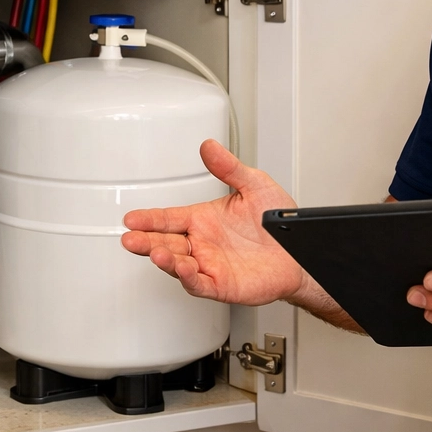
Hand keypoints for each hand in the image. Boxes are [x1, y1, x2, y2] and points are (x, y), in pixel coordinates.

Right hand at [121, 140, 308, 305]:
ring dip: (165, 260)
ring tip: (155, 252)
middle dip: (146, 242)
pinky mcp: (223, 284)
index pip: (168, 218)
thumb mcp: (255, 185)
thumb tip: (208, 147)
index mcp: (204, 220)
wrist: (301, 253)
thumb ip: (229, 168)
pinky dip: (189, 277)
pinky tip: (182, 268)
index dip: (148, 219)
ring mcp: (211, 265)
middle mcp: (203, 243)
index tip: (131, 218)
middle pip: (166, 243)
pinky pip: (200, 283)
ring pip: (178, 265)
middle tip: (130, 239)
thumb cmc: (277, 224)